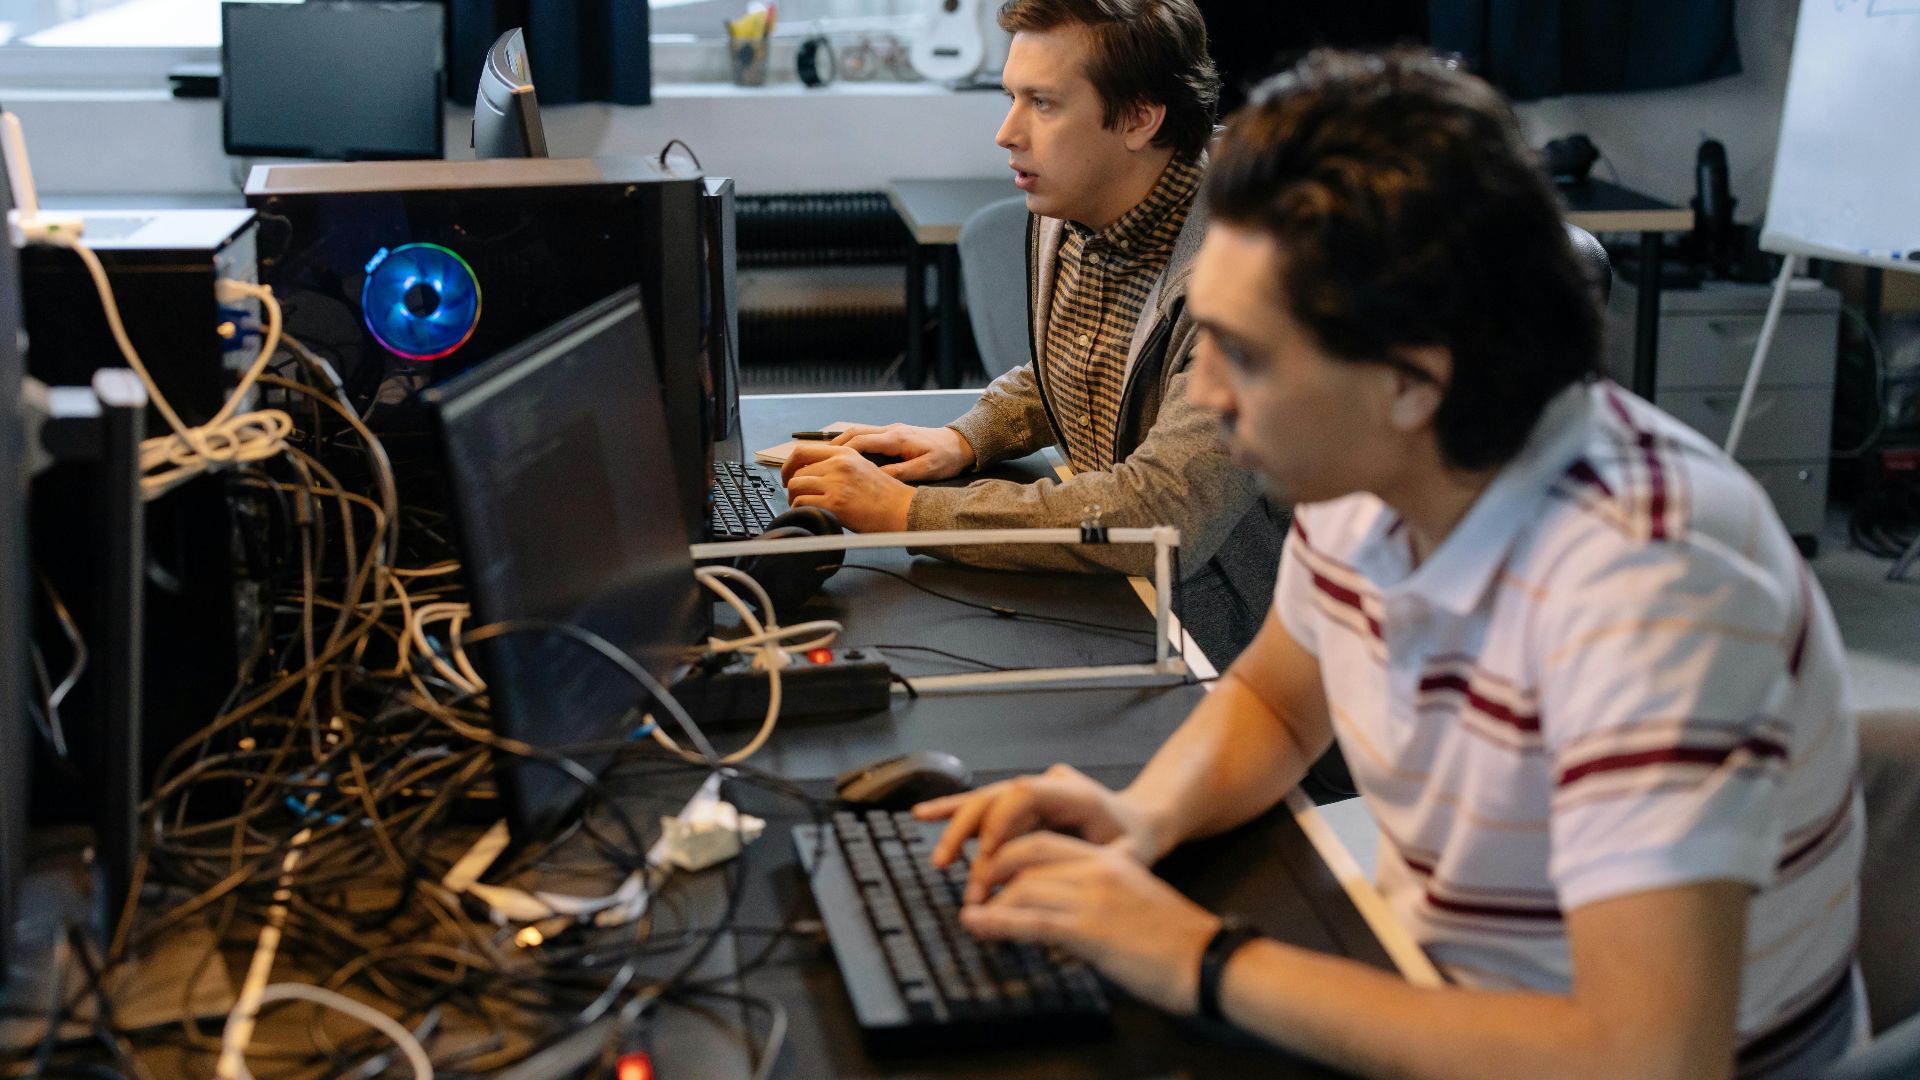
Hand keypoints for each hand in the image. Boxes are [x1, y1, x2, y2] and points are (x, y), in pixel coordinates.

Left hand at [780, 443, 914, 531]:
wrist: (901, 510)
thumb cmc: (885, 494)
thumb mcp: (862, 467)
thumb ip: (838, 466)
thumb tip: (812, 473)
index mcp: (844, 454)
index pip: (803, 451)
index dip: (789, 465)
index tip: (788, 476)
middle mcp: (838, 465)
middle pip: (797, 472)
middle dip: (793, 487)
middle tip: (796, 498)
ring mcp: (836, 483)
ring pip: (796, 487)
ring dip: (794, 499)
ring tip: (802, 507)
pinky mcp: (834, 503)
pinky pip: (802, 503)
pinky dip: (800, 510)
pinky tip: (809, 514)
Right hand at [830, 423, 973, 482]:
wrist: (960, 444)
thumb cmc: (946, 458)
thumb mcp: (926, 469)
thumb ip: (901, 473)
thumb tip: (877, 478)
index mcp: (896, 438)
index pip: (861, 441)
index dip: (840, 452)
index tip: (824, 464)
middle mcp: (890, 431)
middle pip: (853, 433)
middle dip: (831, 445)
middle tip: (814, 459)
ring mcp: (890, 431)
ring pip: (857, 432)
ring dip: (839, 443)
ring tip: (822, 459)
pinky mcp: (892, 435)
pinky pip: (865, 436)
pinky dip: (850, 444)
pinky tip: (843, 456)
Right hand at [912, 764, 1162, 896]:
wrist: (1139, 823)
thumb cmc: (1135, 840)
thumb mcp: (1128, 854)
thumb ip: (1099, 863)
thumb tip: (1066, 879)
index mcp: (1075, 793)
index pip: (1024, 793)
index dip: (999, 821)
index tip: (984, 854)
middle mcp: (1047, 786)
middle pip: (996, 797)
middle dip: (967, 831)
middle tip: (949, 866)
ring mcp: (1031, 793)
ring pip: (984, 802)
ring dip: (956, 829)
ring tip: (937, 857)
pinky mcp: (1019, 807)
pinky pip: (983, 808)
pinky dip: (954, 812)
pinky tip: (925, 815)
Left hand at [959, 833, 1220, 1016]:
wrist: (1208, 960)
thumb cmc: (1179, 939)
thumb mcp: (1139, 898)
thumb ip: (1105, 891)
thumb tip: (1072, 908)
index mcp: (1110, 860)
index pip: (1048, 842)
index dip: (1012, 851)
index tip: (992, 867)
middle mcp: (1098, 870)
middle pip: (1028, 853)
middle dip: (993, 867)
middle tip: (974, 886)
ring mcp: (1092, 899)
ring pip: (1024, 886)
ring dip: (988, 901)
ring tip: (969, 914)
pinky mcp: (1088, 930)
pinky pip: (1030, 920)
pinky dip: (996, 922)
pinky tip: (977, 925)